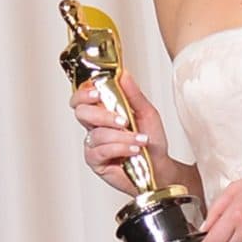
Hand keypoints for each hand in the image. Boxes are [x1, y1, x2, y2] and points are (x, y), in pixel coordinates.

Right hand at [71, 67, 169, 192]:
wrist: (160, 168)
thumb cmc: (152, 143)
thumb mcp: (147, 113)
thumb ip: (133, 95)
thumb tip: (123, 74)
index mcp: (104, 112)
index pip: (83, 98)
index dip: (84, 93)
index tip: (98, 92)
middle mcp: (96, 127)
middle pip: (81, 112)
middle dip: (103, 115)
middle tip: (123, 119)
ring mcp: (94, 144)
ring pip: (97, 133)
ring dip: (122, 136)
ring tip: (140, 139)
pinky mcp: (96, 161)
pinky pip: (100, 151)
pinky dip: (119, 148)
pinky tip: (132, 149)